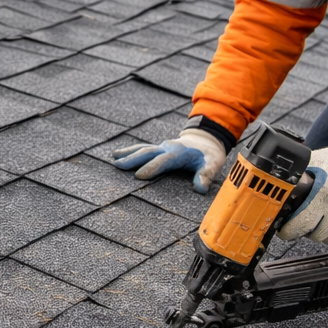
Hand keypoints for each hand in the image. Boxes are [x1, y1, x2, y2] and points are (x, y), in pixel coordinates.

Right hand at [111, 128, 226, 192]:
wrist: (206, 139)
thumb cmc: (209, 154)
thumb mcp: (213, 163)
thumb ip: (206, 175)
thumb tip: (200, 188)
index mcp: (179, 152)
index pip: (163, 161)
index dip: (151, 168)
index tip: (139, 176)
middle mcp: (167, 147)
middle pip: (147, 153)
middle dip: (133, 159)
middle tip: (118, 166)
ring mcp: (161, 147)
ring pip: (142, 149)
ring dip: (128, 154)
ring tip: (114, 160)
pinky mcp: (158, 149)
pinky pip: (142, 149)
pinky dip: (130, 151)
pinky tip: (118, 155)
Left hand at [277, 141, 327, 245]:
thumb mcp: (315, 163)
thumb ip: (296, 178)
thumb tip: (276, 190)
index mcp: (324, 192)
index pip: (298, 225)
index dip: (289, 229)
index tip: (286, 228)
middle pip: (312, 235)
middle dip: (306, 228)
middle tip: (308, 216)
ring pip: (327, 239)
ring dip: (323, 230)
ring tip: (327, 212)